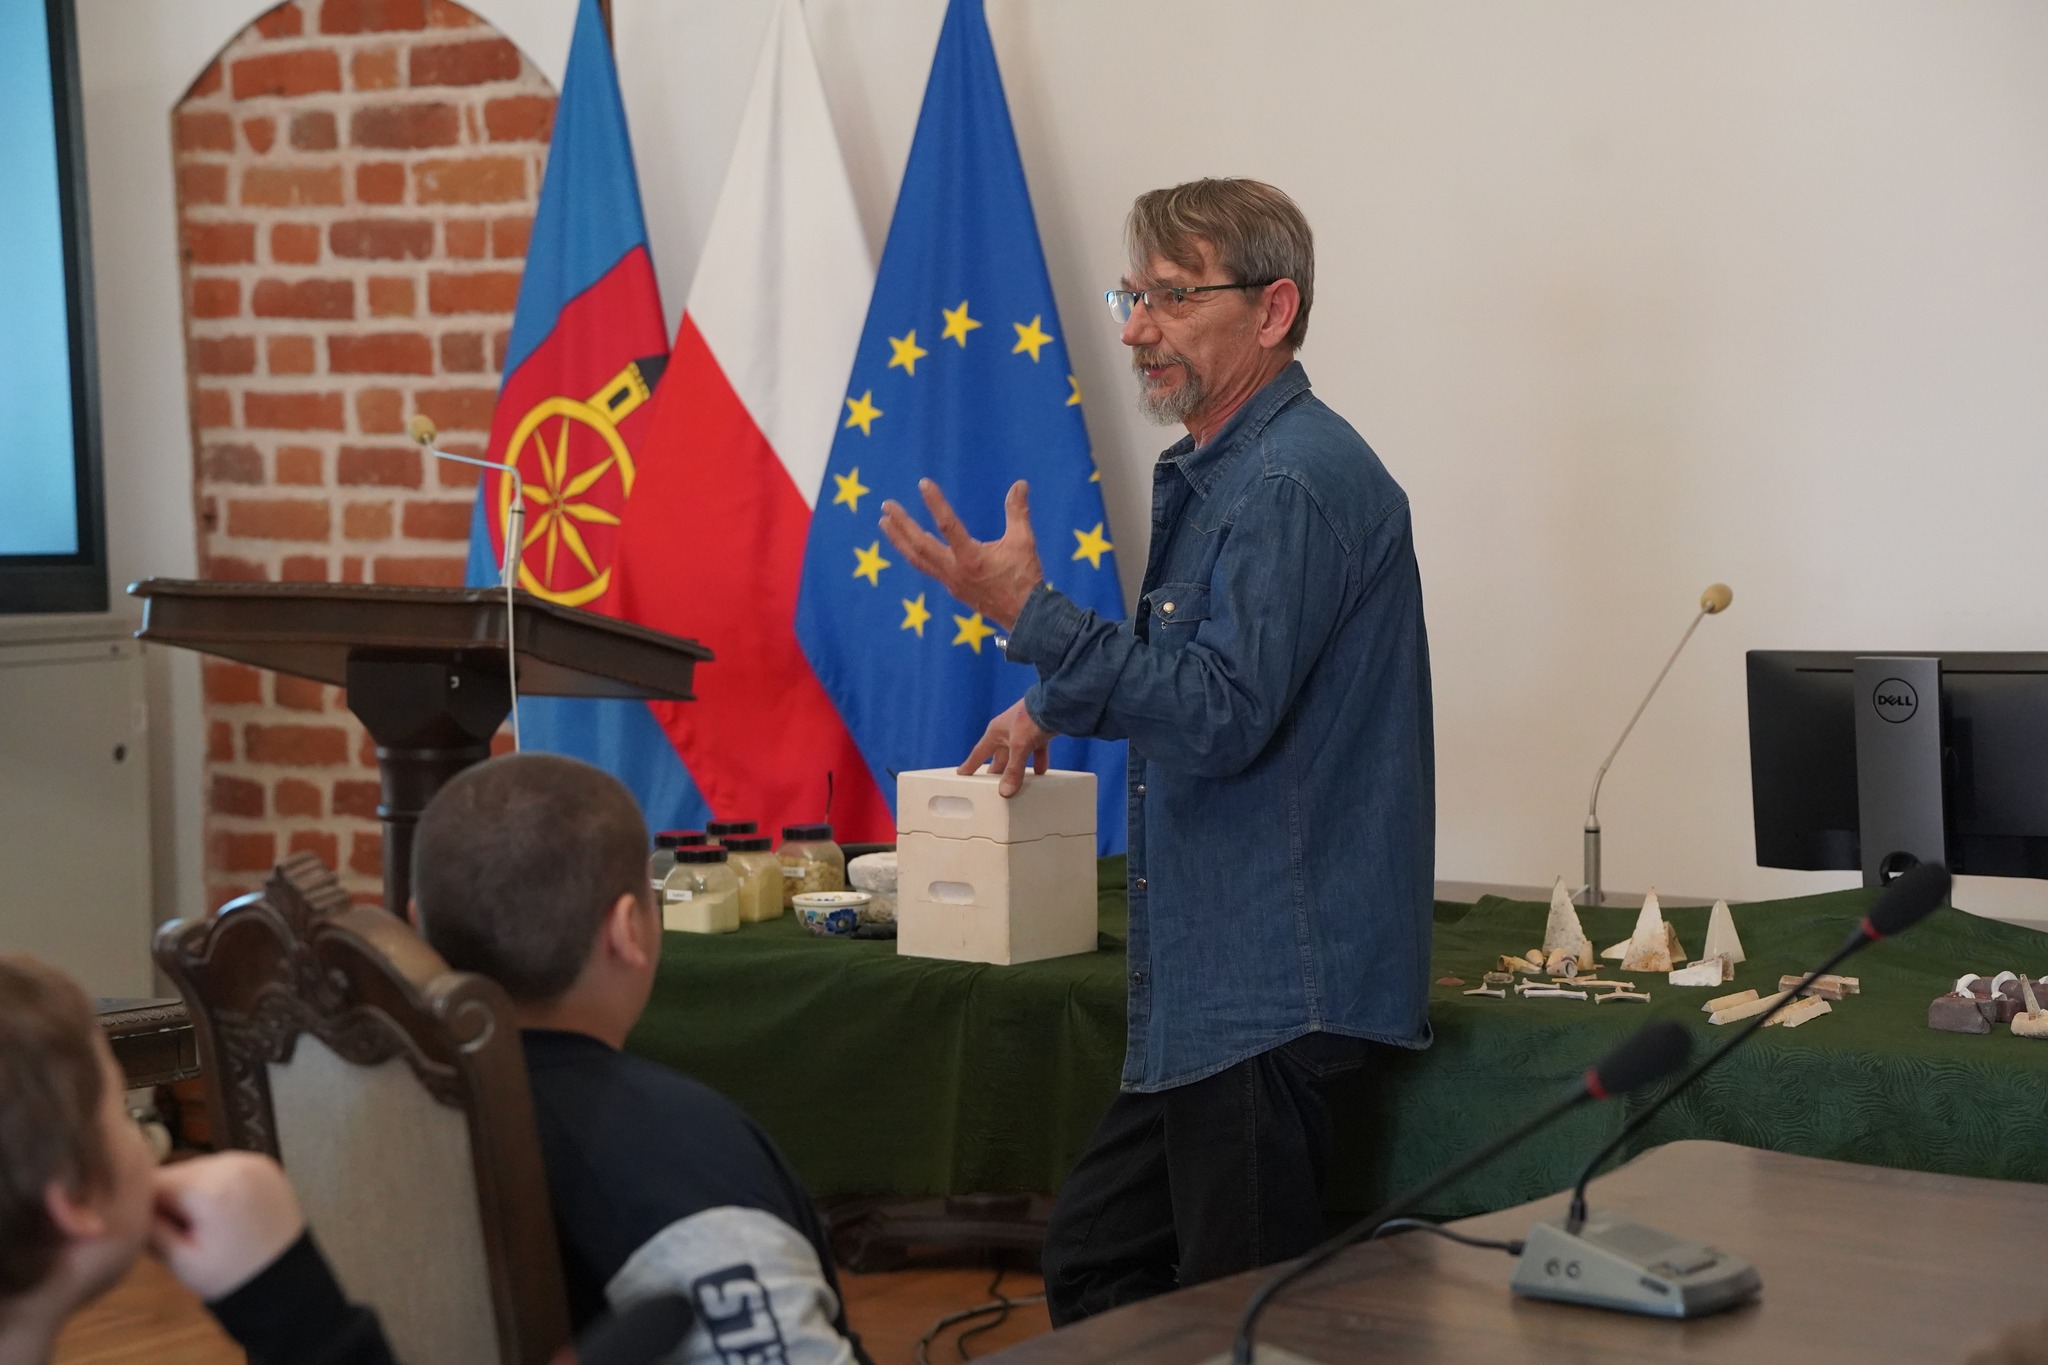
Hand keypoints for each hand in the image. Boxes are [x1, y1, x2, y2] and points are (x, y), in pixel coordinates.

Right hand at [150, 1151, 305, 1301]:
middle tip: (181, 1233)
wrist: (287, 1280)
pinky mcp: (265, 1163)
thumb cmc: (231, 1277)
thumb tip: (123, 1205)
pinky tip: (222, 1214)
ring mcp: (253, 1160)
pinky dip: (215, 1185)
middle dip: (170, 1198)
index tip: (146, 1227)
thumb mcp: (181, 1261)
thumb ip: (150, 1229)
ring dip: (192, 1190)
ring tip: (203, 1226)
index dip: (143, 1205)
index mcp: (212, 1188)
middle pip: (178, 1172)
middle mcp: (234, 1163)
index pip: (154, 1182)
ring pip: (199, 1168)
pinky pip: (224, 1168)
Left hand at [879, 478, 1043, 629]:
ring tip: (884, 522)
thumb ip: (1018, 511)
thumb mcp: (1023, 541)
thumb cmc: (1024, 577)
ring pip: (917, 559)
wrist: (1024, 616)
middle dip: (901, 524)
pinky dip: (913, 552)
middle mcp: (954, 571)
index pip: (948, 525)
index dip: (935, 503)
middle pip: (919, 545)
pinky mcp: (951, 587)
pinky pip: (925, 567)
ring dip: (899, 539)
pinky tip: (908, 542)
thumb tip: (1020, 483)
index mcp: (972, 559)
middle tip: (886, 505)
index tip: (923, 483)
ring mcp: (950, 581)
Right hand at [961, 698, 1055, 796]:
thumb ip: (1014, 770)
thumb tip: (1006, 791)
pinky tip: (1040, 773)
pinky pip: (1036, 752)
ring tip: (1015, 784)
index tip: (962, 774)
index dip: (971, 764)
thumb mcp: (1019, 746)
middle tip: (991, 786)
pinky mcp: (1039, 733)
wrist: (1055, 703)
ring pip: (1017, 756)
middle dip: (996, 772)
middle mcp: (1007, 732)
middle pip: (999, 757)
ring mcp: (1023, 733)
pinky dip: (1037, 763)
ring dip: (1016, 769)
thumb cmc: (1031, 717)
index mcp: (996, 732)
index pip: (979, 752)